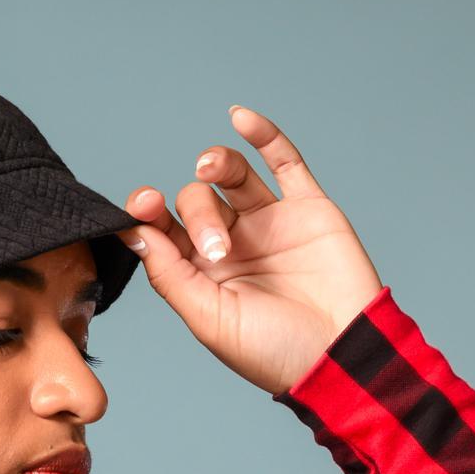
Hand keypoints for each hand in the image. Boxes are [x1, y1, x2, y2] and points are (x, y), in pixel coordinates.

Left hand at [113, 105, 384, 395]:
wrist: (340, 355)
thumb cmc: (275, 352)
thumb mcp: (210, 320)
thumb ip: (171, 276)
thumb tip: (134, 234)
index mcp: (202, 276)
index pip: (164, 232)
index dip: (147, 214)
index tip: (142, 206)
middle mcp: (232, 245)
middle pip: (195, 202)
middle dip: (198, 216)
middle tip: (217, 249)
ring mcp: (269, 223)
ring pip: (231, 176)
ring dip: (216, 163)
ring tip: (210, 166)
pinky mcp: (307, 208)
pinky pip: (284, 161)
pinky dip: (263, 135)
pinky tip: (240, 118)